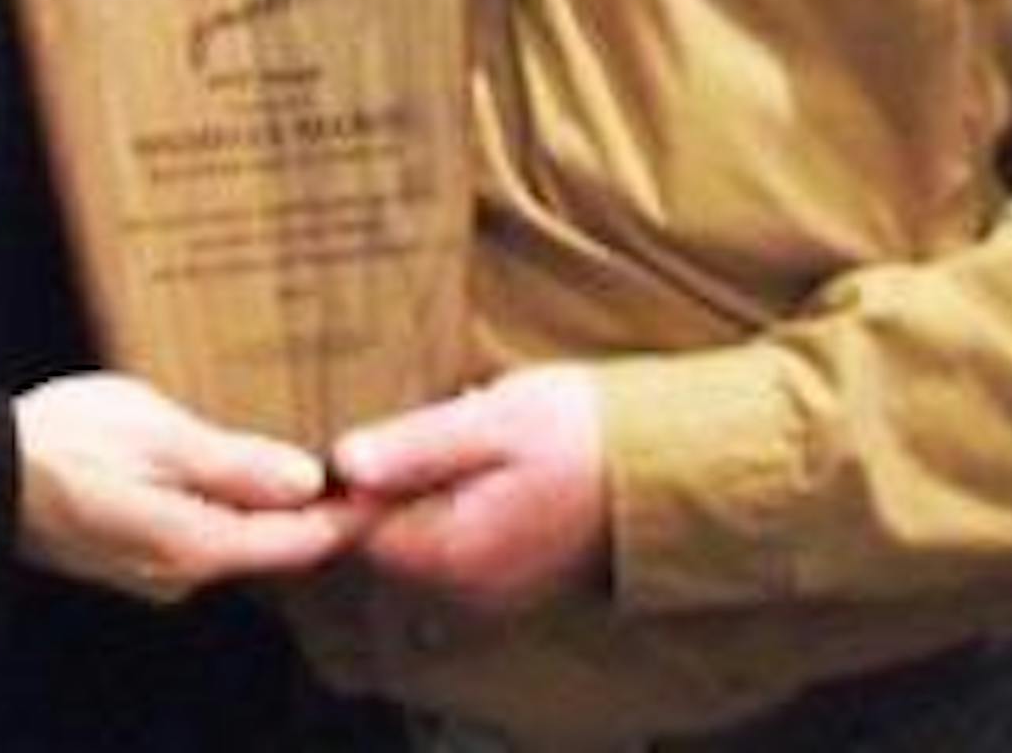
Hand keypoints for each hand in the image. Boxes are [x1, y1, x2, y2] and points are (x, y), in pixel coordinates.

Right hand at [13, 373, 364, 603]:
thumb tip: (306, 481)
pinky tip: (243, 474)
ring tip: (318, 464)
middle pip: (271, 547)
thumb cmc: (68, 442)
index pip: (296, 543)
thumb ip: (234, 463)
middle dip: (319, 513)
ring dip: (276, 509)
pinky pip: (204, 535)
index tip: (394, 490)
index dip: (349, 517)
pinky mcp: (133, 552)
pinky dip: (236, 509)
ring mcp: (155, 570)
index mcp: (196, 546)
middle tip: (368, 469)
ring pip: (237, 541)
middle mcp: (182, 574)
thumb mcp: (159, 435)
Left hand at [330, 364, 609, 616]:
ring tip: (488, 433)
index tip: (403, 427)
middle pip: (391, 527)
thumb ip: (412, 447)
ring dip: (439, 474)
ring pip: (427, 523)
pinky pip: (461, 531)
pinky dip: (468, 491)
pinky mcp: (514, 575)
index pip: (359, 526)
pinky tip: (505, 456)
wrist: (670, 467)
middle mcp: (467, 589)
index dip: (362, 470)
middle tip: (458, 423)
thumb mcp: (490, 422)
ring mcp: (493, 589)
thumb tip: (342, 464)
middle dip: (406, 468)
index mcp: (453, 554)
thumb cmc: (581, 435)